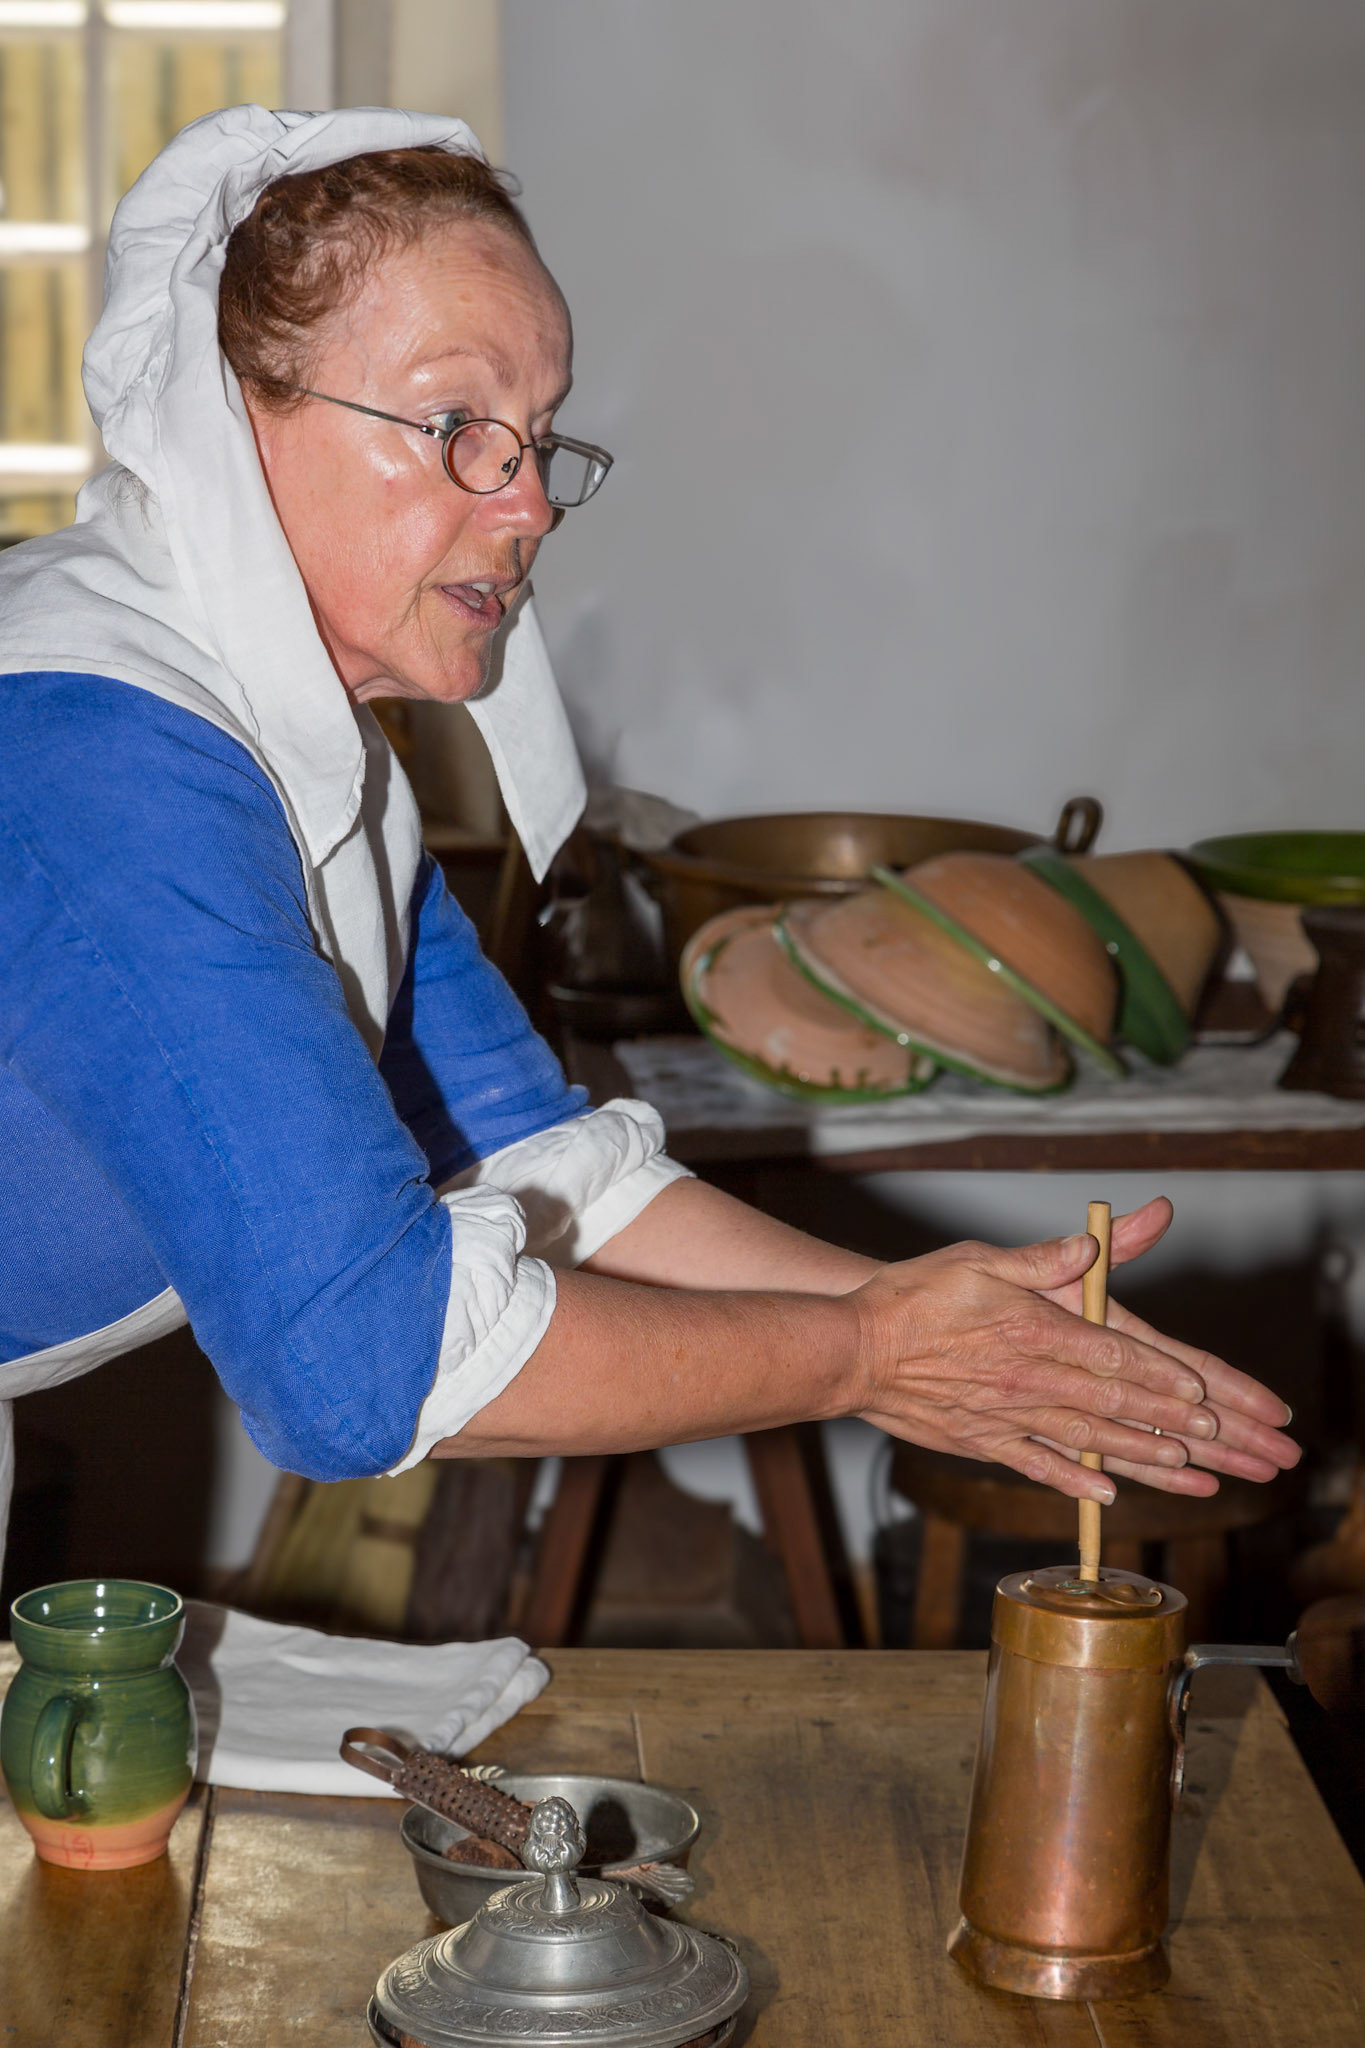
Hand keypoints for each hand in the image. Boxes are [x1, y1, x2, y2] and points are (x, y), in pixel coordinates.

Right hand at [850, 1208, 1298, 1501]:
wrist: (851, 1352)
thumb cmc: (911, 1297)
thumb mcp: (976, 1259)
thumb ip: (1039, 1259)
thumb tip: (1089, 1247)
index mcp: (1033, 1331)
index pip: (1113, 1356)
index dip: (1162, 1375)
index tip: (1203, 1390)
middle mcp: (1028, 1380)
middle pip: (1113, 1403)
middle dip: (1171, 1422)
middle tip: (1217, 1439)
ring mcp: (1006, 1416)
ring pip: (1087, 1440)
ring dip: (1139, 1456)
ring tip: (1185, 1470)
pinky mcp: (982, 1441)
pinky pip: (1038, 1466)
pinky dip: (1075, 1482)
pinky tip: (1107, 1494)